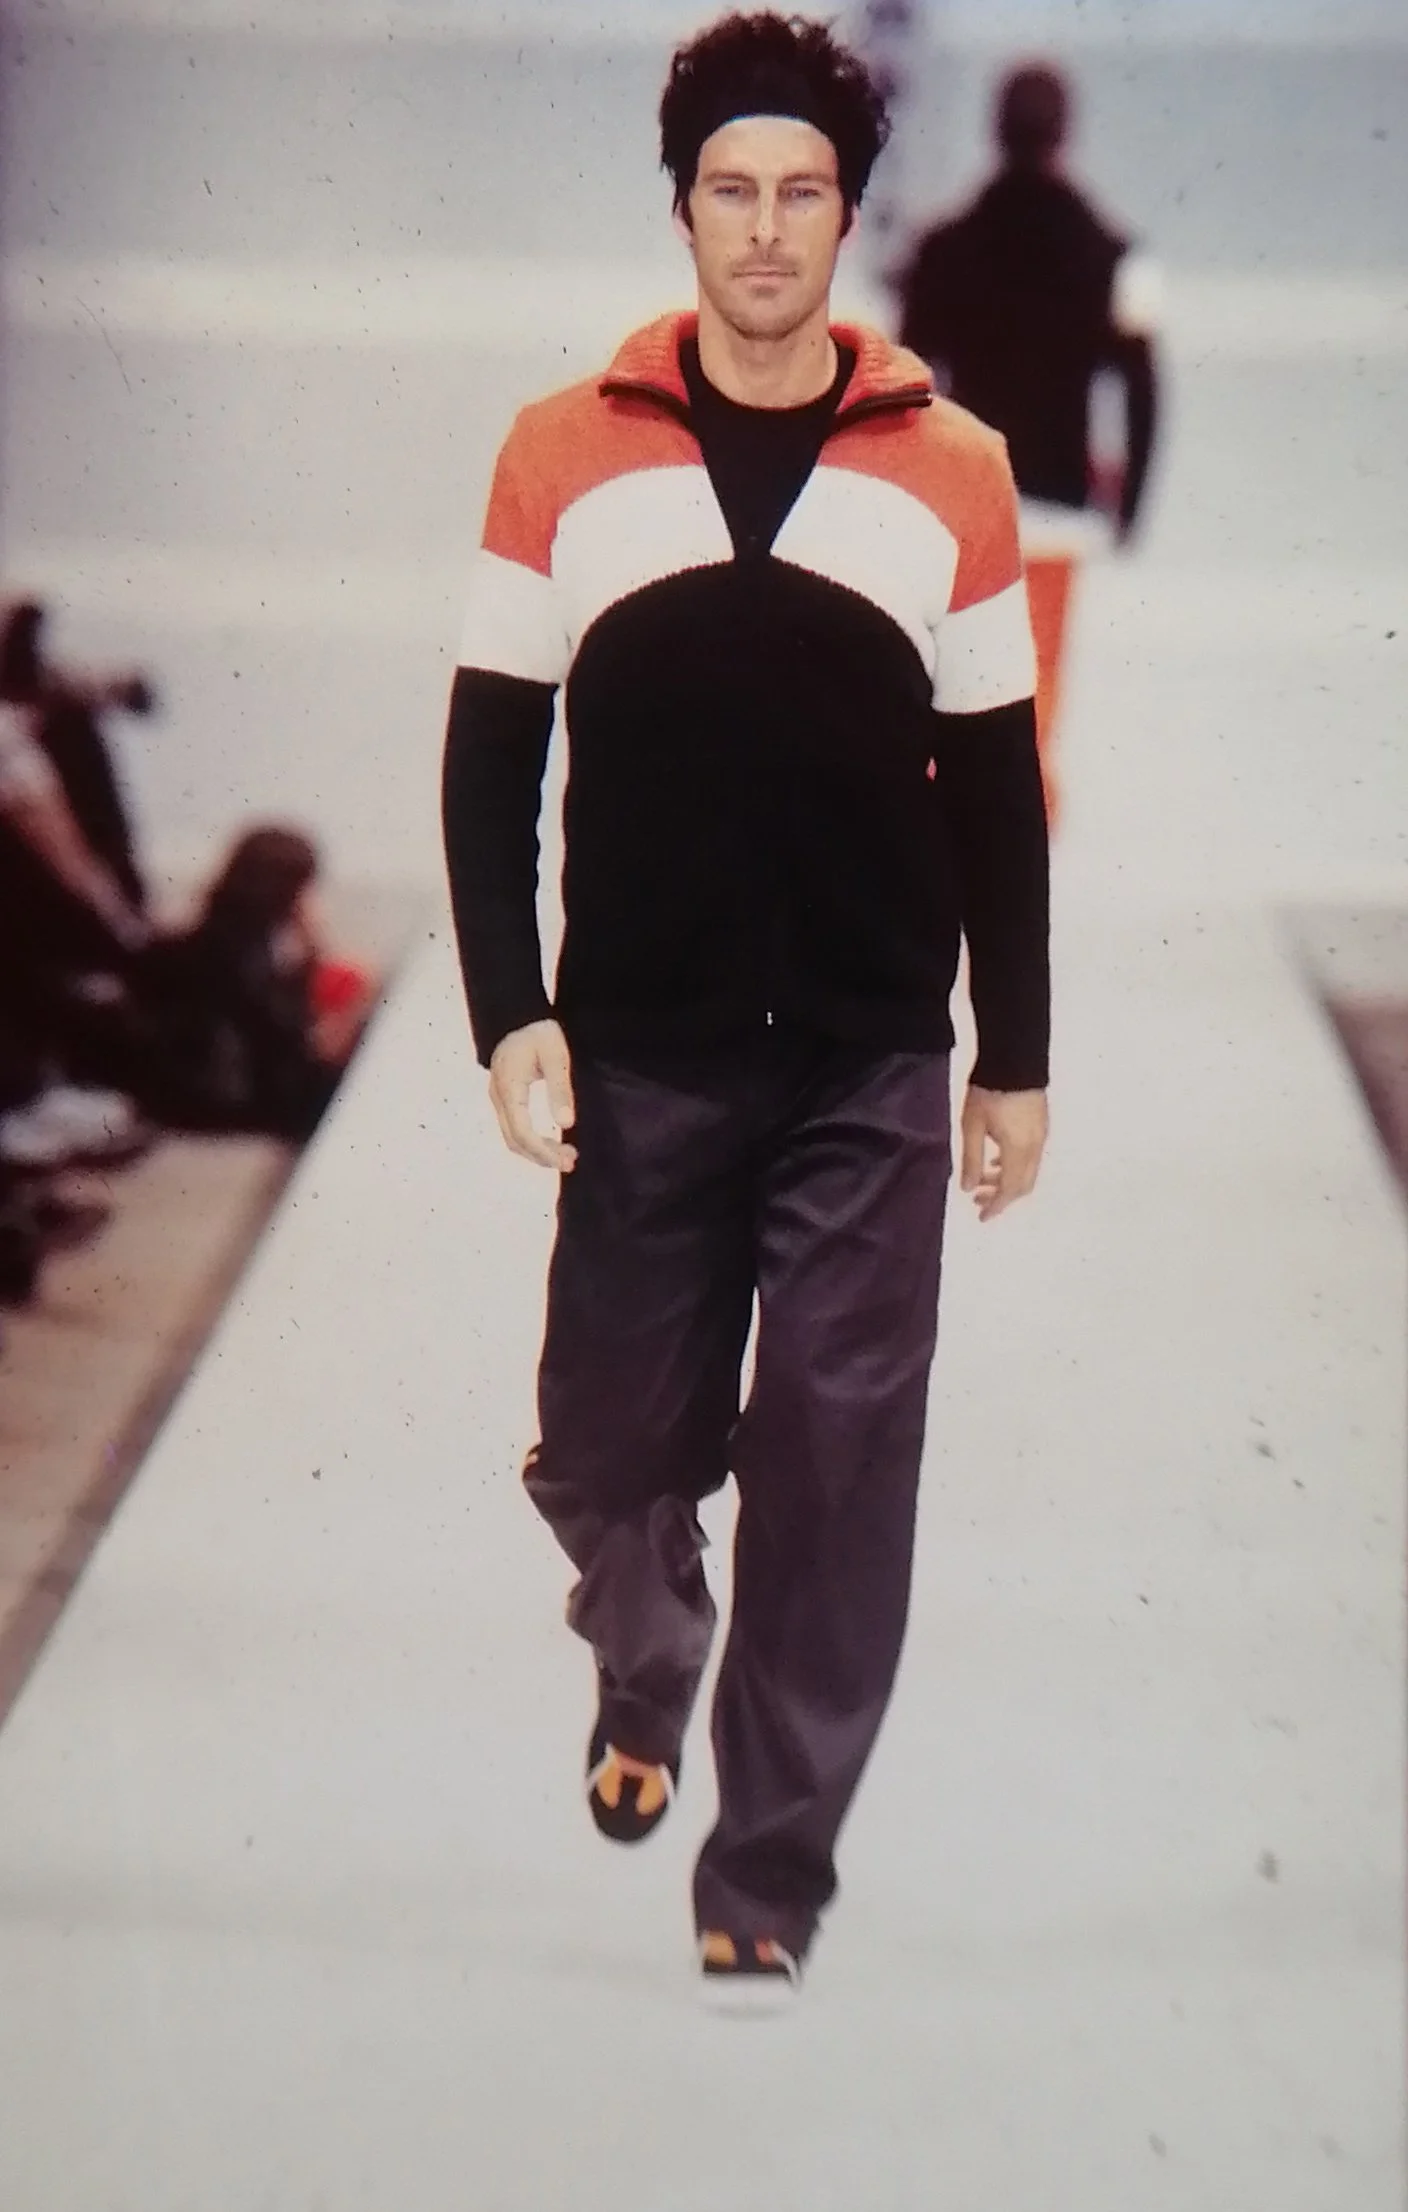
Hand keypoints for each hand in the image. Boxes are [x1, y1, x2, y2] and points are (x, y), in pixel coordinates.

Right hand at [488, 1018, 577, 1172]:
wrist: (518, 1015)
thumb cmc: (539, 1032)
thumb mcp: (556, 1056)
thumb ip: (560, 1089)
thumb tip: (567, 1123)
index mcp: (509, 1087)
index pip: (522, 1131)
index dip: (543, 1151)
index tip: (566, 1159)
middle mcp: (498, 1096)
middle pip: (515, 1140)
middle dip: (542, 1157)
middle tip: (571, 1162)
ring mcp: (498, 1098)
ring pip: (512, 1137)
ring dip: (536, 1152)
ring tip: (564, 1157)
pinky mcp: (503, 1098)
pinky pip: (512, 1128)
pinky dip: (530, 1141)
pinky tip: (549, 1143)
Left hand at [959, 1084, 1047, 1221]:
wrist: (1015, 1057)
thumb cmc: (989, 1091)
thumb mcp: (972, 1125)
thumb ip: (971, 1159)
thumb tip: (968, 1188)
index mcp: (1019, 1150)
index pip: (1010, 1189)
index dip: (997, 1206)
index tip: (982, 1216)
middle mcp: (1035, 1147)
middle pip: (1023, 1184)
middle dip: (1001, 1196)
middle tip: (978, 1199)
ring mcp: (1041, 1135)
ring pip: (1028, 1170)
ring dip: (1006, 1180)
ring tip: (982, 1178)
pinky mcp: (1041, 1124)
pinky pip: (1031, 1156)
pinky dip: (1014, 1165)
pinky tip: (996, 1158)